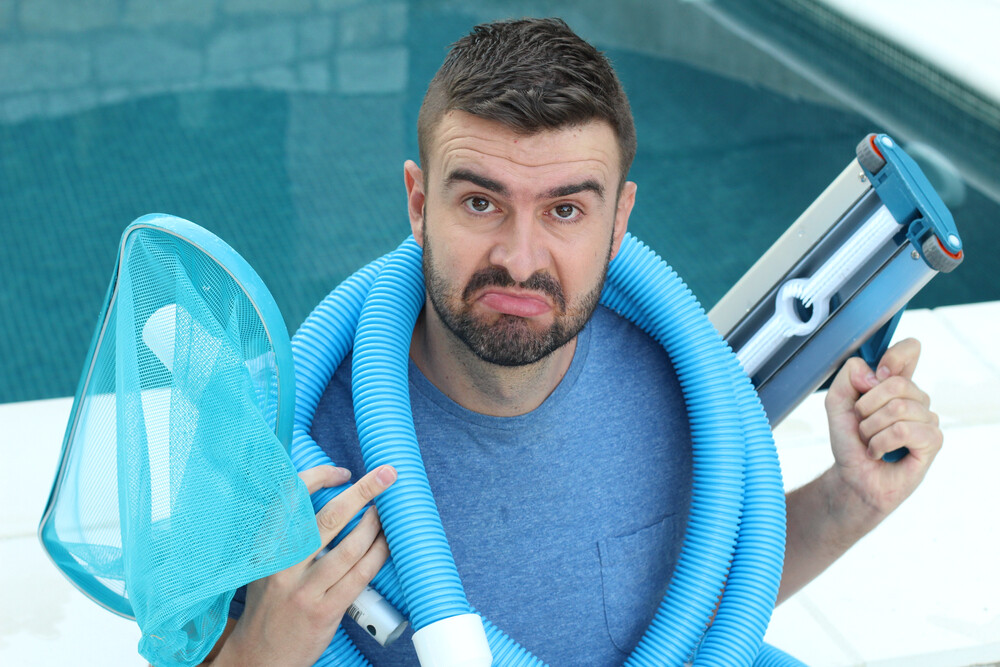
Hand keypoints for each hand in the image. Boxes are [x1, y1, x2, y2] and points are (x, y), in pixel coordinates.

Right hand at [212, 464, 396, 666]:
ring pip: (350, 546)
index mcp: (266, 547)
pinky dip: (378, 554)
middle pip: (329, 517)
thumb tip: (329, 504)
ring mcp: (304, 588)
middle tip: (385, 474)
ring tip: (387, 513)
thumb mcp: (266, 565)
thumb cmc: (269, 605)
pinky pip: (359, 575)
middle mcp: (282, 564)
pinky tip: (387, 543)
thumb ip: (288, 538)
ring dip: (375, 524)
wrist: (258, 657)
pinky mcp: (323, 610)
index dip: (320, 477)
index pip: (291, 499)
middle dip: (362, 491)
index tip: (343, 472)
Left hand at [824, 338, 942, 517]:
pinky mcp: (933, 440)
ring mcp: (927, 418)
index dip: (894, 357)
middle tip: (862, 425)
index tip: (877, 376)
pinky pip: (903, 430)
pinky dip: (880, 443)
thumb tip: (875, 374)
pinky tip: (879, 452)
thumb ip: (847, 378)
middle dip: (866, 407)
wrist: (852, 477)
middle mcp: (916, 398)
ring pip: (898, 408)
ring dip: (870, 429)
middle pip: (896, 383)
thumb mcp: (837, 403)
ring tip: (870, 441)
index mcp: (895, 384)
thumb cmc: (849, 440)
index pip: (910, 350)